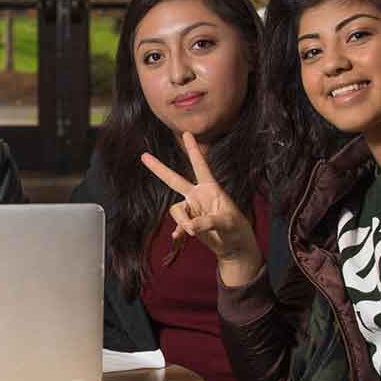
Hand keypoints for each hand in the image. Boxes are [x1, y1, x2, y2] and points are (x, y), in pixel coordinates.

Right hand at [141, 132, 262, 285]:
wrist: (233, 248)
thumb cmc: (236, 231)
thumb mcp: (227, 224)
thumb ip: (208, 222)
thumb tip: (189, 227)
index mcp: (210, 189)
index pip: (200, 166)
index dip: (193, 150)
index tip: (187, 133)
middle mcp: (198, 196)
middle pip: (174, 179)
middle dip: (159, 169)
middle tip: (144, 156)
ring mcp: (192, 209)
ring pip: (176, 210)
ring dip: (182, 222)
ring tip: (194, 233)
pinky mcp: (188, 223)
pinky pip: (177, 224)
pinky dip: (179, 231)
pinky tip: (179, 238)